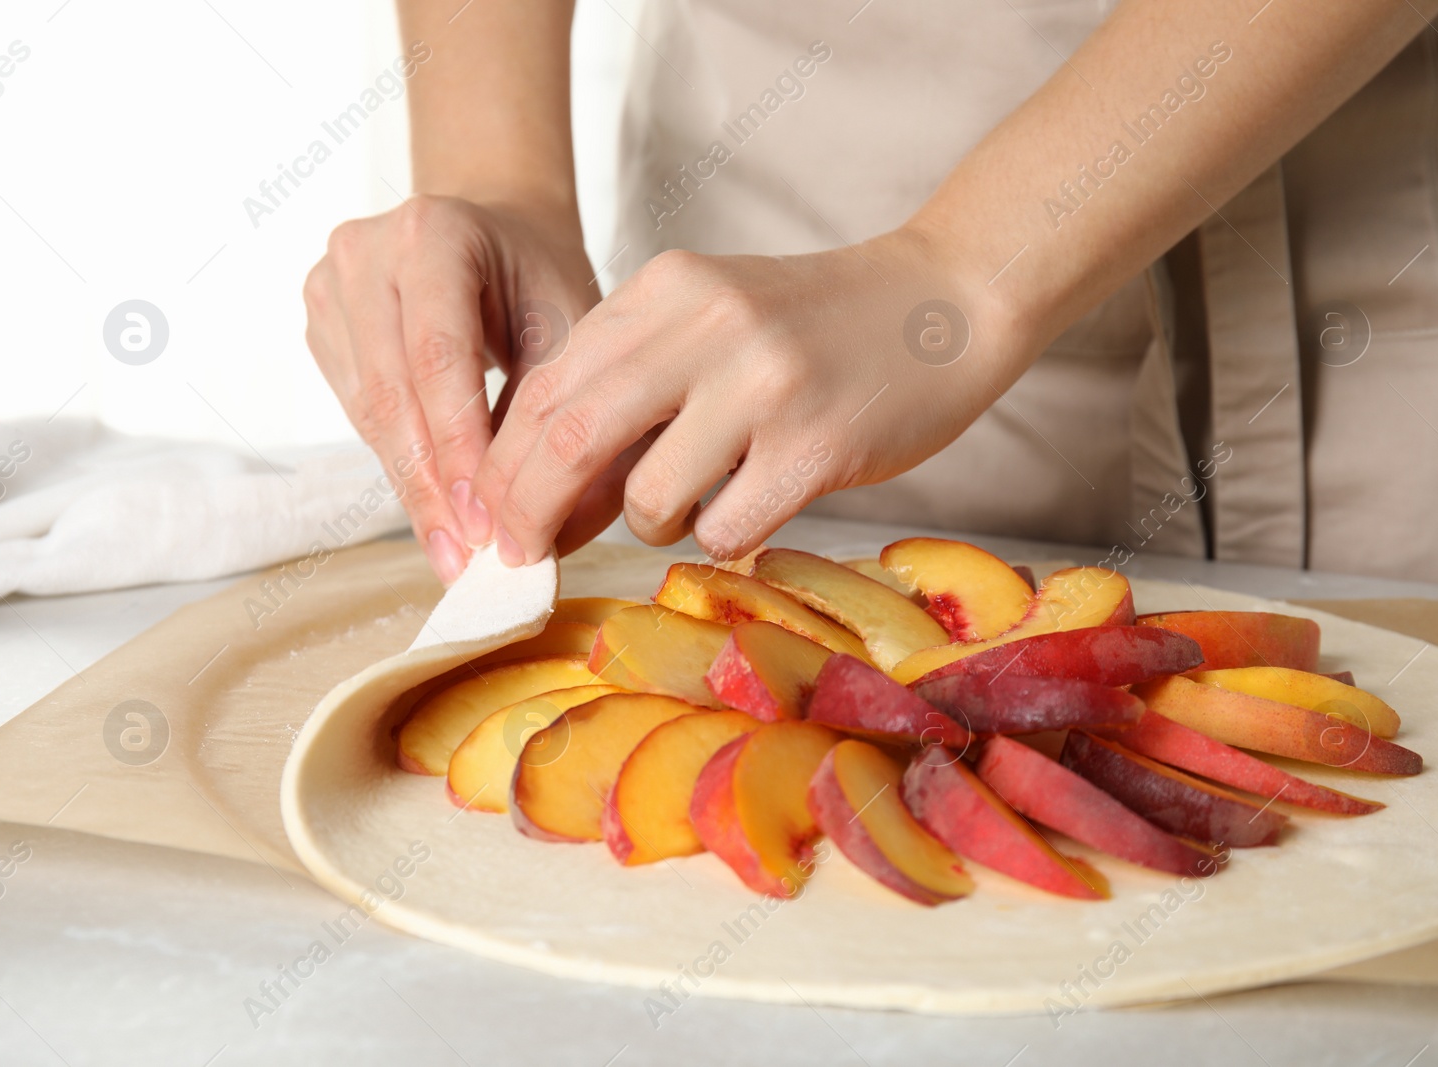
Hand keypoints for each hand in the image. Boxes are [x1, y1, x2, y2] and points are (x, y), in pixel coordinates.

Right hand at [303, 196, 598, 582]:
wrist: (496, 231)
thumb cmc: (539, 276)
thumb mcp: (571, 326)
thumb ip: (559, 416)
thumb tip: (553, 532)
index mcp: (434, 232)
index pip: (438, 357)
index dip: (459, 447)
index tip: (487, 524)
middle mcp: (366, 251)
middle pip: (392, 392)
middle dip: (433, 487)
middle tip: (467, 560)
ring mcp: (332, 285)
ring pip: (369, 412)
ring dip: (413, 489)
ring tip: (454, 554)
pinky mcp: (322, 321)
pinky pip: (359, 411)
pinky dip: (399, 465)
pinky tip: (434, 512)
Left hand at [472, 227, 1035, 565]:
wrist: (943, 302)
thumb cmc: (814, 327)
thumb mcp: (708, 318)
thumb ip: (630, 382)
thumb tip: (549, 495)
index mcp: (666, 287)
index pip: (546, 384)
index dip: (505, 462)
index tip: (494, 514)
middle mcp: (706, 325)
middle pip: (569, 439)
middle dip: (528, 511)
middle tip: (521, 555)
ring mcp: (763, 385)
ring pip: (647, 499)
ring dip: (649, 524)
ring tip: (694, 501)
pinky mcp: (816, 446)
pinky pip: (723, 529)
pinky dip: (721, 535)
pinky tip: (754, 502)